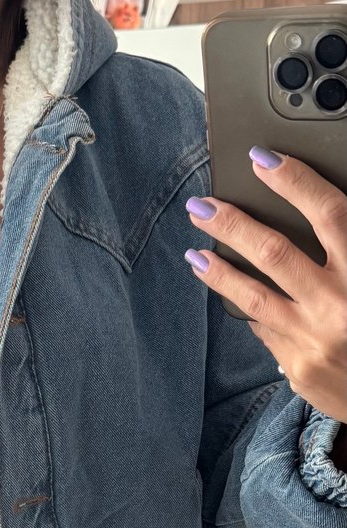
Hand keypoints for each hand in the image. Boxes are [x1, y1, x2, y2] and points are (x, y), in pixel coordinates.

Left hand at [183, 145, 346, 424]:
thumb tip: (317, 213)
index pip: (329, 214)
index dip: (294, 182)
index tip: (262, 160)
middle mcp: (340, 303)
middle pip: (274, 252)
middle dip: (232, 224)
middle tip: (201, 207)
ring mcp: (315, 339)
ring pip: (254, 296)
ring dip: (219, 272)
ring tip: (194, 254)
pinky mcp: (300, 368)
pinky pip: (266, 330)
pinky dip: (251, 310)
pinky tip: (235, 297)